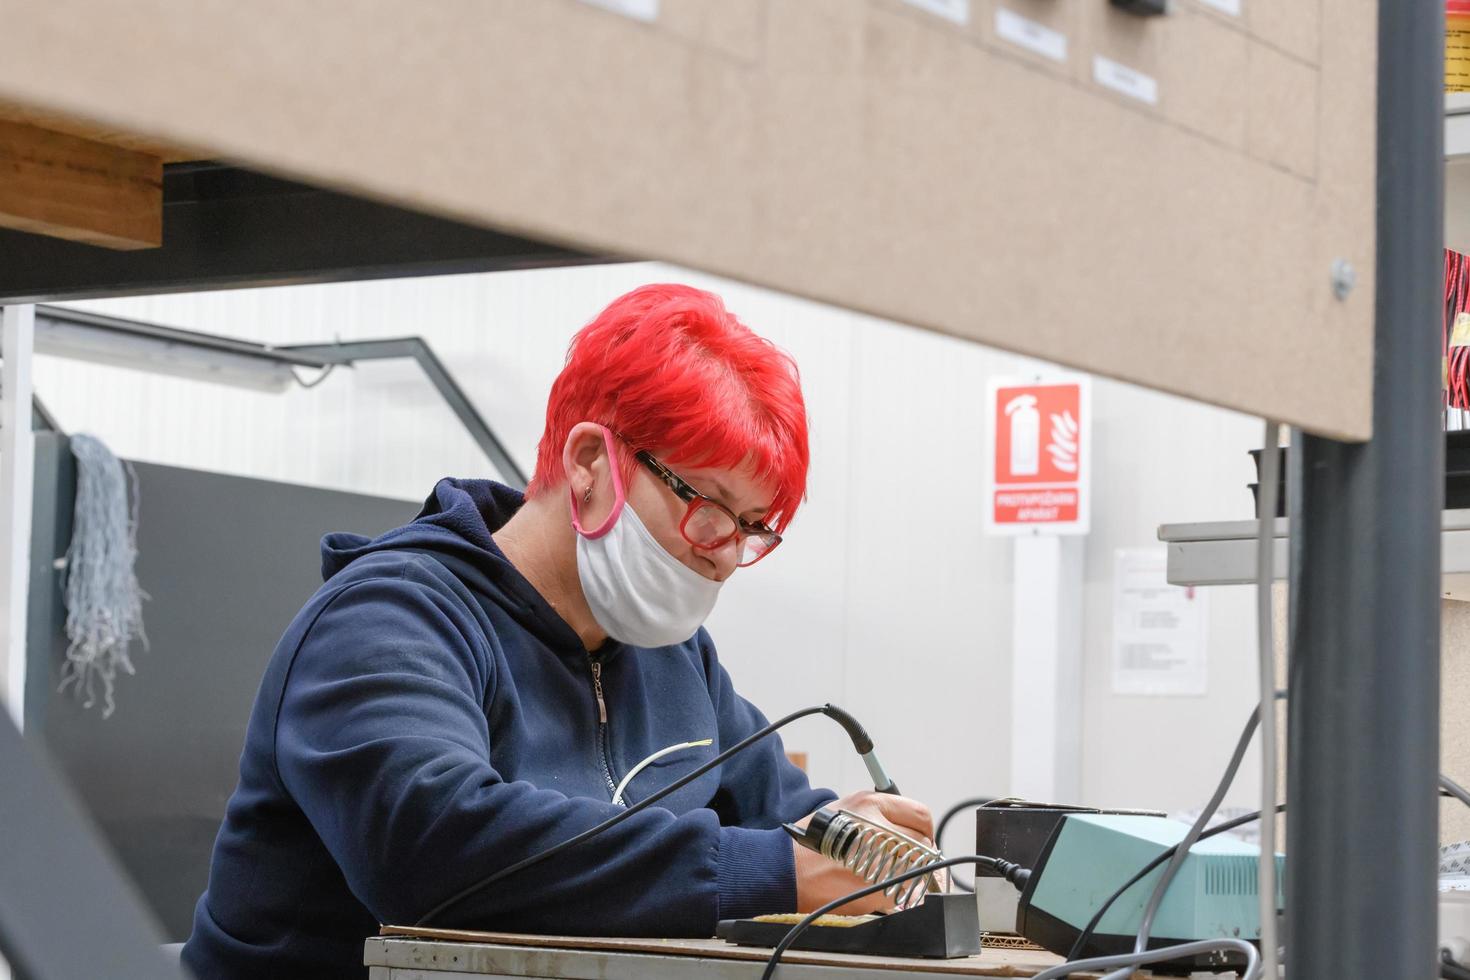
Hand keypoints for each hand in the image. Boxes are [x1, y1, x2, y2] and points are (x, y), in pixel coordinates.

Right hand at [792, 790, 935, 914]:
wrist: (787, 869)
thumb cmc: (814, 840)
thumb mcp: (847, 809)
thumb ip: (881, 814)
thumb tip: (910, 830)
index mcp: (871, 805)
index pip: (921, 815)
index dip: (924, 830)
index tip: (920, 839)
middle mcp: (878, 829)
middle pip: (924, 844)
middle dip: (919, 855)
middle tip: (906, 861)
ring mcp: (879, 860)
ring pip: (918, 871)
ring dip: (911, 876)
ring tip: (890, 876)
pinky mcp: (877, 889)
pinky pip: (905, 894)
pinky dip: (899, 895)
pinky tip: (880, 890)